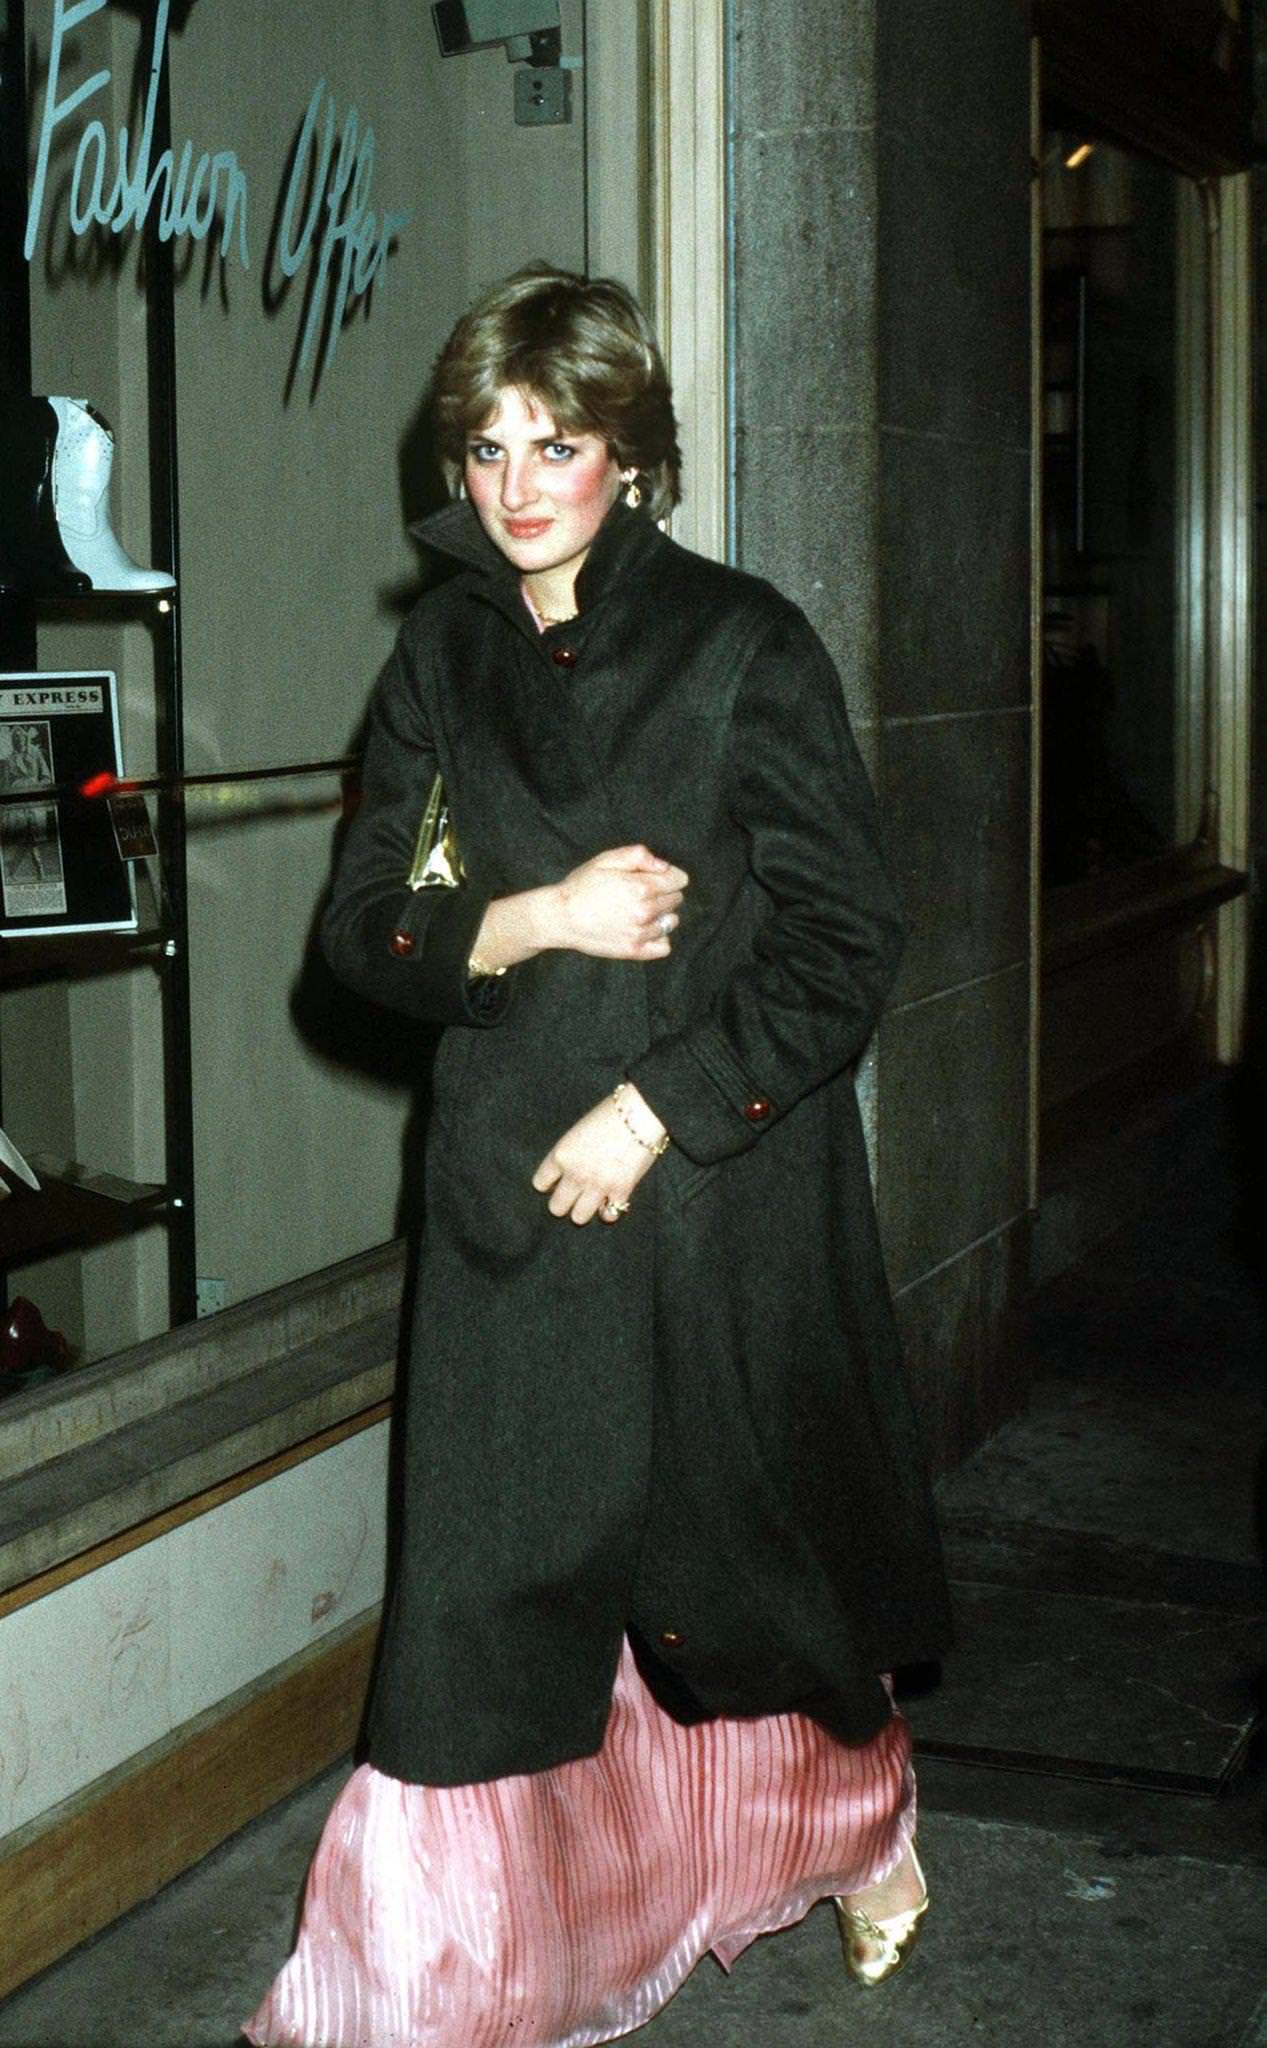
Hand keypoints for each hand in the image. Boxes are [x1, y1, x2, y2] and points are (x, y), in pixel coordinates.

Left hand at [532, 1087, 665, 1225]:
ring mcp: (598, 1185)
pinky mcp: (621, 1191)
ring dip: (585, 1209)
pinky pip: (609, 1215)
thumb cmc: (609, 1114)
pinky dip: (610, 1210)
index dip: (549, 1185)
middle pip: (556, 1208)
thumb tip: (566, 1172)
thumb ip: (569, 1154)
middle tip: (576, 1194)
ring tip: (593, 1199)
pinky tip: (612, 1200)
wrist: (640, 1113)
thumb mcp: (578, 1131)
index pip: (540, 1184)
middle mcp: (575, 1174)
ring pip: (579, 1218)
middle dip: (565, 1202)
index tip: (558, 1182)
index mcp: (561, 1155)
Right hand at [547, 844, 687, 959]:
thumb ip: (638, 856)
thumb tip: (664, 866)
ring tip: (639, 912)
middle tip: (639, 893)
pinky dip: (658, 938)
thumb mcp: (606, 859)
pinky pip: (664, 946)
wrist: (560, 917)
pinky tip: (643, 930)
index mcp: (641, 886)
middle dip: (663, 893)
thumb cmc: (581, 886)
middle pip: (676, 900)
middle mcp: (645, 911)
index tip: (653, 877)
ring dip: (660, 915)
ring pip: (671, 922)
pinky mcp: (634, 951)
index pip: (679, 880)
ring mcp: (641, 933)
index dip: (667, 875)